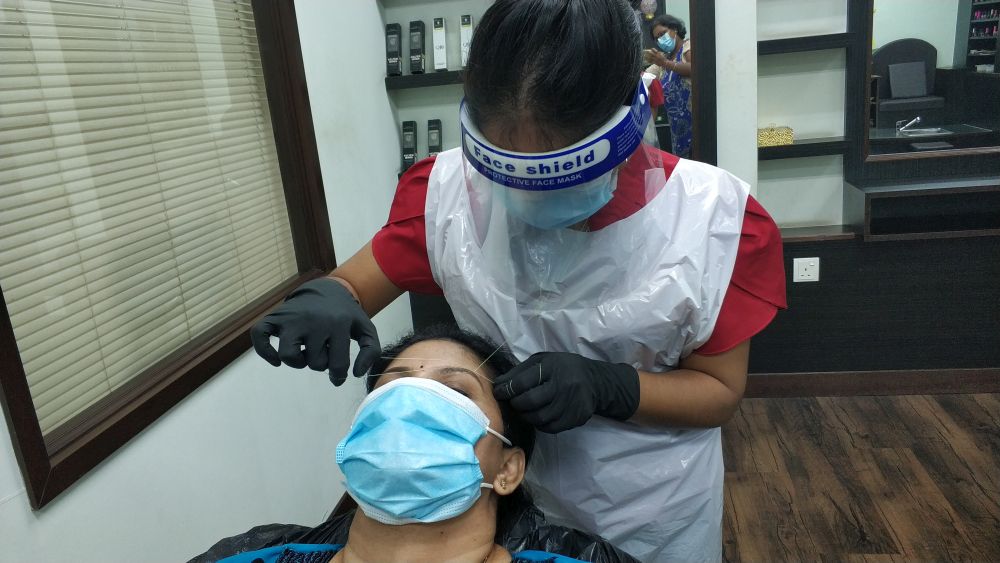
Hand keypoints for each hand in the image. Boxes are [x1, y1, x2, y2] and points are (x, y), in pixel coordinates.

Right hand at [250, 278, 380, 385]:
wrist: (328, 290)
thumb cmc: (346, 315)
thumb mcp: (365, 329)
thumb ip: (370, 351)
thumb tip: (355, 374)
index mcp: (338, 324)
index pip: (337, 364)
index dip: (338, 375)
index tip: (338, 374)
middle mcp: (314, 321)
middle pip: (313, 363)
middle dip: (319, 363)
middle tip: (323, 351)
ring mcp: (292, 318)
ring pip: (289, 355)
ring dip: (297, 362)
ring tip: (305, 353)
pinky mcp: (275, 317)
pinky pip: (260, 336)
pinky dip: (265, 351)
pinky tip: (277, 359)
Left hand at [493, 352, 639, 432]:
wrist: (595, 382)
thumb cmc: (563, 368)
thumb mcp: (543, 361)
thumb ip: (521, 371)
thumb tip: (498, 384)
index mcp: (553, 367)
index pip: (522, 382)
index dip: (506, 389)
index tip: (498, 392)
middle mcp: (563, 385)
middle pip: (529, 401)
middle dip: (515, 403)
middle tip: (511, 402)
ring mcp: (570, 404)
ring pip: (538, 417)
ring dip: (525, 415)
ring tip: (522, 409)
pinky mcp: (574, 418)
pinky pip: (549, 427)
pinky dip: (538, 423)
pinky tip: (537, 416)